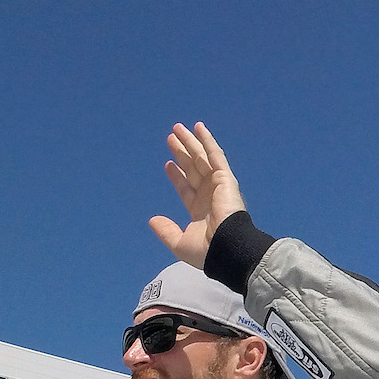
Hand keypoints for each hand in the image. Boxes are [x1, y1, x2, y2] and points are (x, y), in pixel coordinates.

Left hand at [149, 122, 246, 268]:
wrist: (225, 249)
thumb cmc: (205, 251)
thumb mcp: (179, 243)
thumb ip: (166, 231)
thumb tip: (152, 220)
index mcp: (200, 211)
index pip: (187, 188)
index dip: (177, 176)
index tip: (168, 164)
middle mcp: (209, 195)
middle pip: (192, 168)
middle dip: (181, 153)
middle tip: (170, 138)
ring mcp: (218, 185)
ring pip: (201, 158)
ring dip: (190, 142)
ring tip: (177, 129)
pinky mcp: (225, 178)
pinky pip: (215, 155)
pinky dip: (207, 141)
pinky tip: (199, 128)